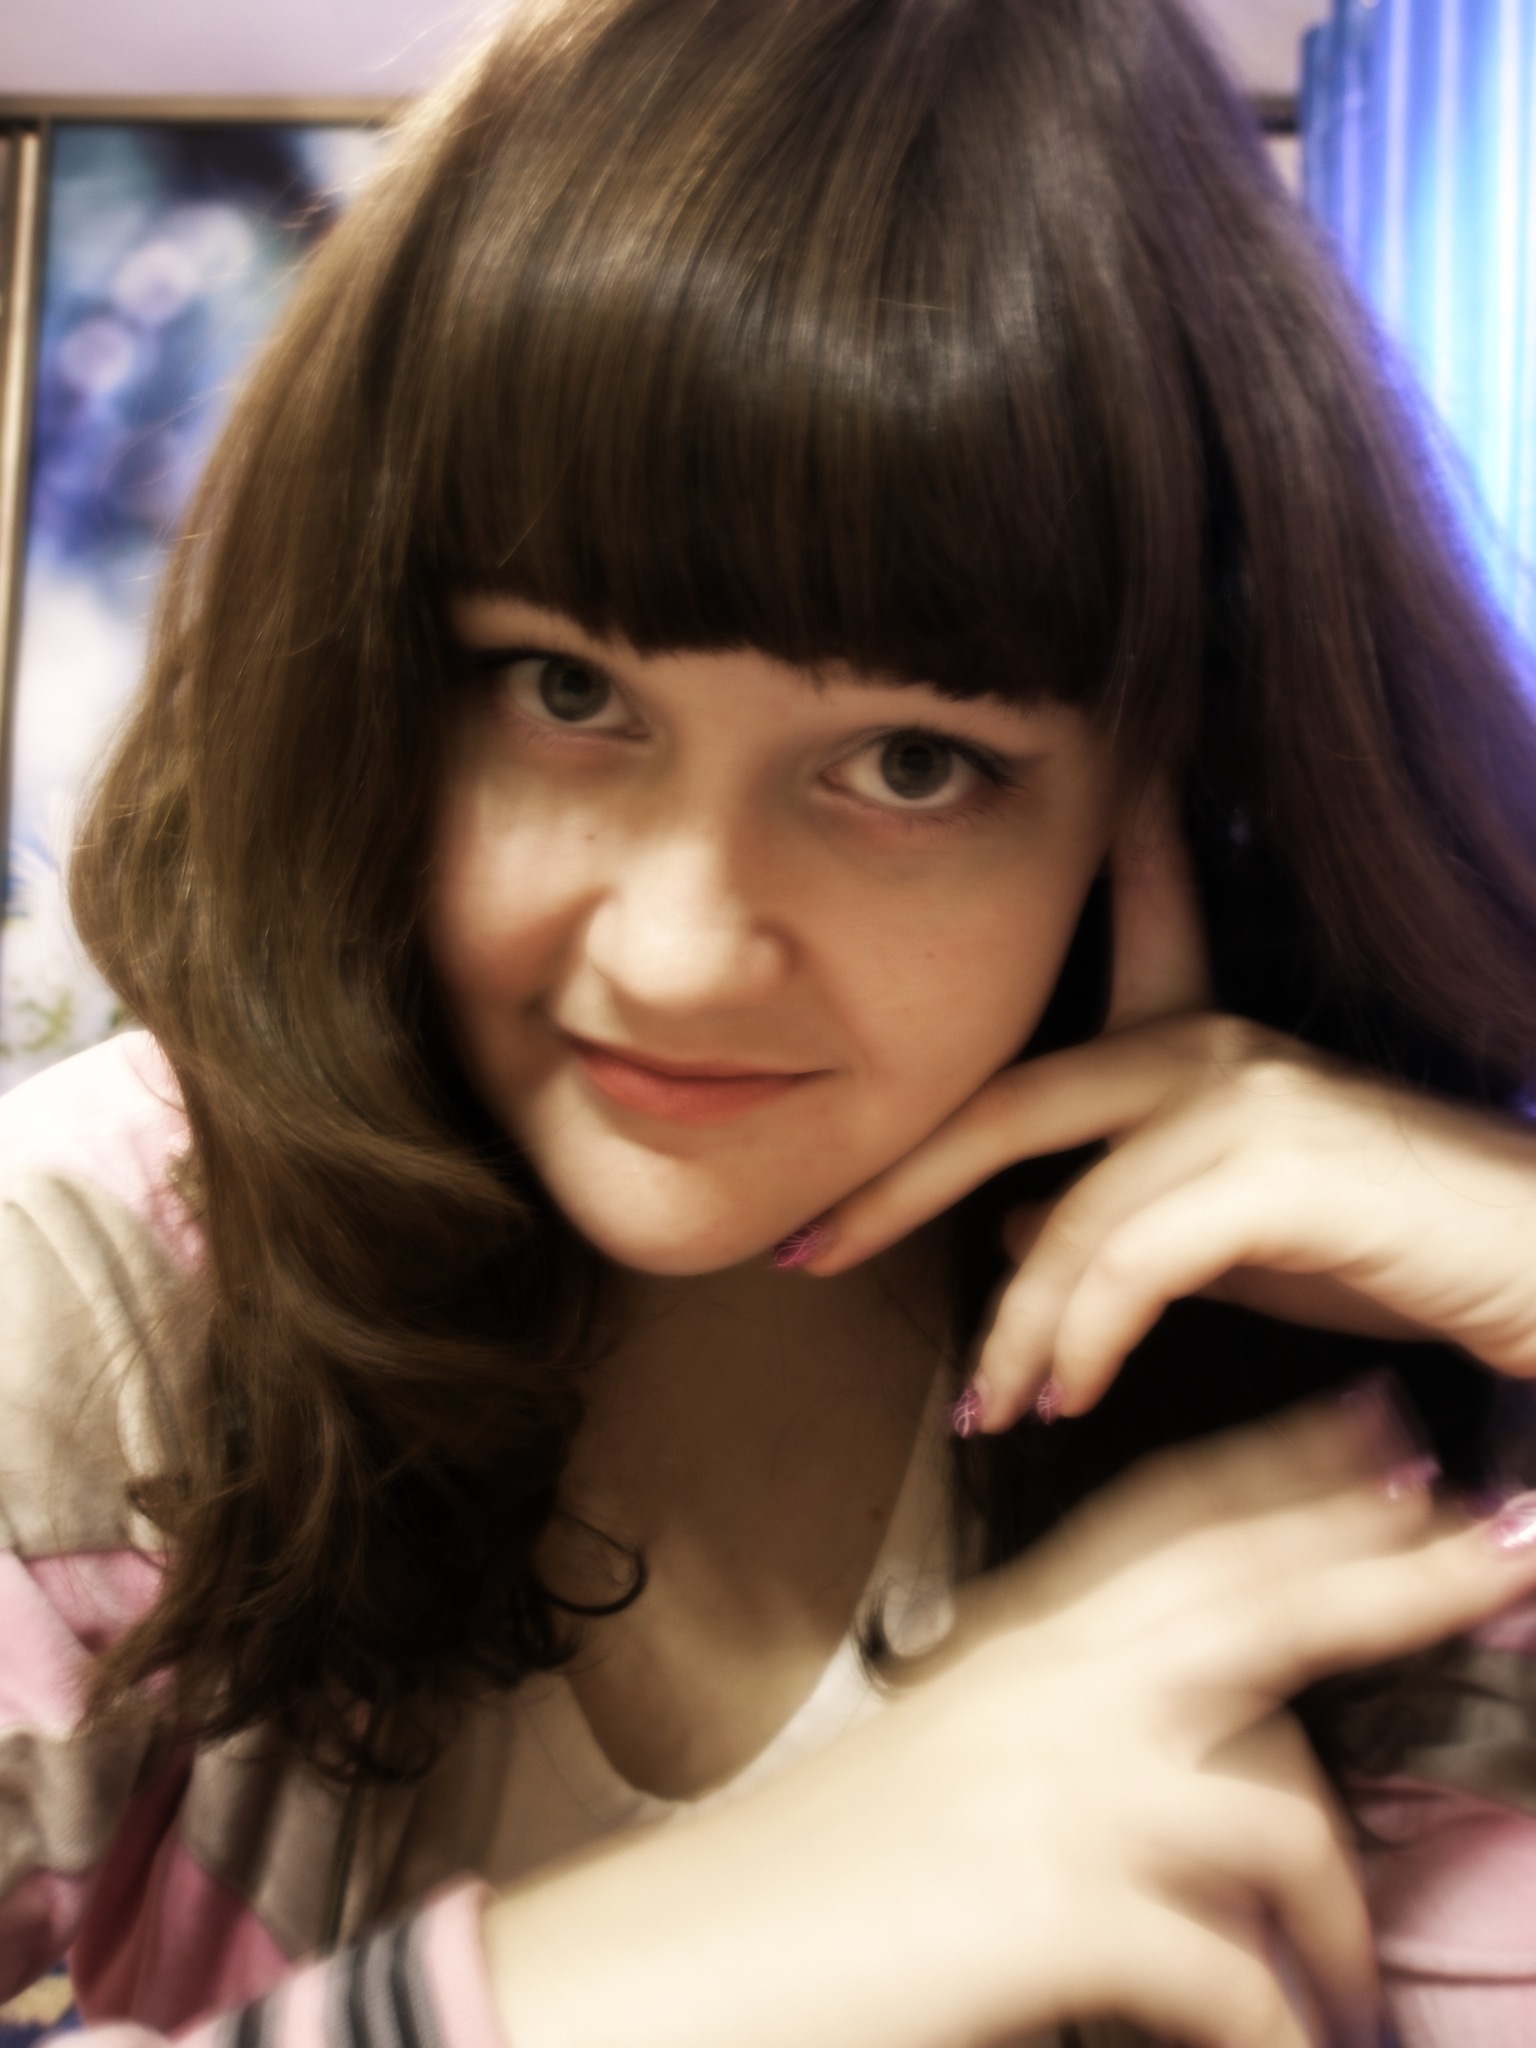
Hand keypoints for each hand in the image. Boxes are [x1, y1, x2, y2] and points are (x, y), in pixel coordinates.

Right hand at [485, 1398, 1535, 2047]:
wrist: (673, 1962)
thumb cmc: (804, 1880)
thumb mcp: (940, 1765)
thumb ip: (1051, 1728)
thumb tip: (1185, 1752)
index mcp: (1016, 1651)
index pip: (1168, 1523)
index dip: (1284, 1472)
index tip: (1374, 1433)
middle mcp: (1041, 1695)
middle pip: (1246, 1601)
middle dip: (1382, 1573)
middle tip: (1483, 1549)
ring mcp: (1049, 1794)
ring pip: (1268, 1807)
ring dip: (1339, 1916)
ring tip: (1361, 1984)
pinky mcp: (1048, 1910)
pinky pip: (1226, 1974)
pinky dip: (1267, 2032)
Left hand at [799, 785, 1535, 1427]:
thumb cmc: (1394, 1250)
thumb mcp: (1227, 1240)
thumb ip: (1119, 1224)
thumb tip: (1006, 1236)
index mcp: (1182, 1044)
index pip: (1022, 1063)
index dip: (916, 1114)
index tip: (825, 1188)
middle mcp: (1202, 1044)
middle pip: (1000, 1107)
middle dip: (892, 1183)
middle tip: (806, 1250)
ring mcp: (1241, 1094)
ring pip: (1065, 1212)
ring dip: (1012, 1324)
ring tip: (991, 1406)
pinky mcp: (1279, 1164)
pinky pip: (1134, 1258)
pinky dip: (1085, 1335)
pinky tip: (1068, 1394)